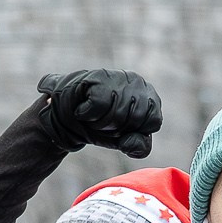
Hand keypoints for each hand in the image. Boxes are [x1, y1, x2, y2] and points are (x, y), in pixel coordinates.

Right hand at [35, 69, 162, 156]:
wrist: (67, 116)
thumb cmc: (101, 126)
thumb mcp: (124, 141)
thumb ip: (140, 146)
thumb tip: (130, 142)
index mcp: (150, 97)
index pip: (154, 121)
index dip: (135, 130)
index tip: (122, 127)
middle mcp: (138, 82)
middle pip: (136, 118)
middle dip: (117, 128)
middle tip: (104, 121)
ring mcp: (119, 77)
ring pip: (117, 113)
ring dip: (101, 122)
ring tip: (94, 115)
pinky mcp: (98, 76)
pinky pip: (99, 105)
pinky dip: (88, 113)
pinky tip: (83, 108)